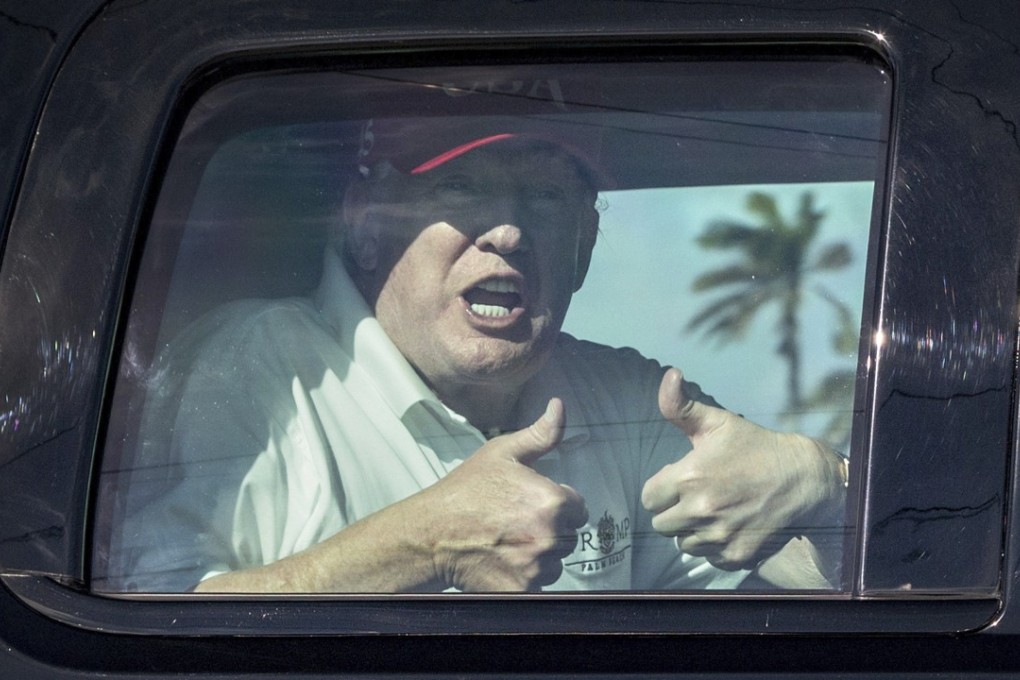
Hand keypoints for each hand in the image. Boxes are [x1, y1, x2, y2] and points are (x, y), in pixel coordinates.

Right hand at [423, 398, 588, 591]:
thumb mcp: (502, 453)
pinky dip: (526, 576)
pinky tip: (504, 560)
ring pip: (556, 562)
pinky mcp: (523, 589)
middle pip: (570, 536)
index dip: (556, 504)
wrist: (432, 534)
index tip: (531, 504)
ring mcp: (537, 566)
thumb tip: (559, 406)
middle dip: (550, 530)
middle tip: (516, 523)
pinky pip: (540, 583)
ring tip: (509, 542)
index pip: (578, 508)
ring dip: (541, 555)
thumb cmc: (466, 490)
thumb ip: (540, 434)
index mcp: (552, 501)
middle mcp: (551, 536)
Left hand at [641, 368, 844, 572]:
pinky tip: (730, 524)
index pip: (649, 498)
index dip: (661, 489)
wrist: (802, 477)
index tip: (680, 480)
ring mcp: (719, 535)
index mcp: (689, 477)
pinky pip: (708, 557)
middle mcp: (701, 510)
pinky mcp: (736, 555)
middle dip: (673, 511)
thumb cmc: (755, 446)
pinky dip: (714, 546)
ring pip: (683, 543)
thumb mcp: (717, 421)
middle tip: (696, 496)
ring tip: (714, 510)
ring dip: (692, 530)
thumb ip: (681, 405)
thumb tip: (669, 374)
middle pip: (661, 524)